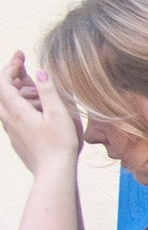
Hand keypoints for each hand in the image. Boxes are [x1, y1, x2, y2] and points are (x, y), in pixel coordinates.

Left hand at [0, 54, 82, 175]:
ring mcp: (11, 130)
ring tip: (32, 87)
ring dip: (15, 91)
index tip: (21, 56)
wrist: (53, 173)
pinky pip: (12, 116)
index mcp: (16, 110)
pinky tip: (34, 109)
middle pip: (1, 91)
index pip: (3, 81)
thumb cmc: (59, 145)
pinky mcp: (17, 139)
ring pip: (5, 104)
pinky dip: (19, 105)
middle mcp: (8, 119)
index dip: (10, 66)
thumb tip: (40, 72)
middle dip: (10, 75)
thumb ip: (48, 92)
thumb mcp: (59, 114)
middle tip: (23, 66)